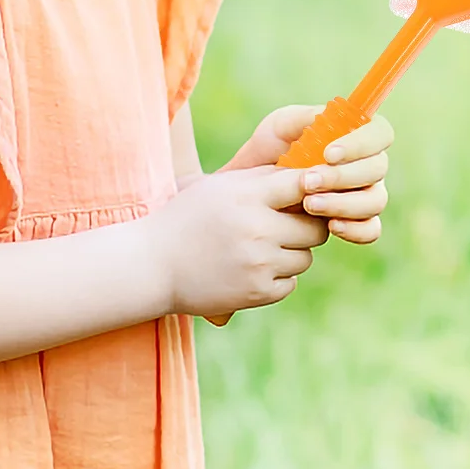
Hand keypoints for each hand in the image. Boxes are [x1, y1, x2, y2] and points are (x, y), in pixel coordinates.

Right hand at [147, 165, 327, 320]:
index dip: (314, 188)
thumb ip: (263, 177)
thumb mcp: (220, 185)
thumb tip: (310, 175)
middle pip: (315, 227)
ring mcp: (258, 264)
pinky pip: (291, 283)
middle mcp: (256, 229)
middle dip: (308, 225)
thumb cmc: (188, 217)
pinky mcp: (257, 293)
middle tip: (292, 224)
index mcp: (247, 196)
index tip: (311, 193)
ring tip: (264, 247)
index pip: (303, 185)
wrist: (154, 265)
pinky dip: (278, 277)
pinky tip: (253, 269)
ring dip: (293, 252)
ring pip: (306, 257)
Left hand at [224, 107, 391, 247]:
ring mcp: (366, 195)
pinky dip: (355, 229)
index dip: (362, 143)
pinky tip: (331, 225)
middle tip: (307, 181)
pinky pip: (371, 230)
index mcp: (355, 135)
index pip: (380, 133)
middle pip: (378, 168)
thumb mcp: (280, 127)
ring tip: (309, 204)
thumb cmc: (269, 151)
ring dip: (344, 203)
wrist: (252, 192)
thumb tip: (329, 116)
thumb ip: (305, 118)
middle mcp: (367, 164)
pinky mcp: (358, 223)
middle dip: (342, 176)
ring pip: (375, 200)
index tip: (329, 153)